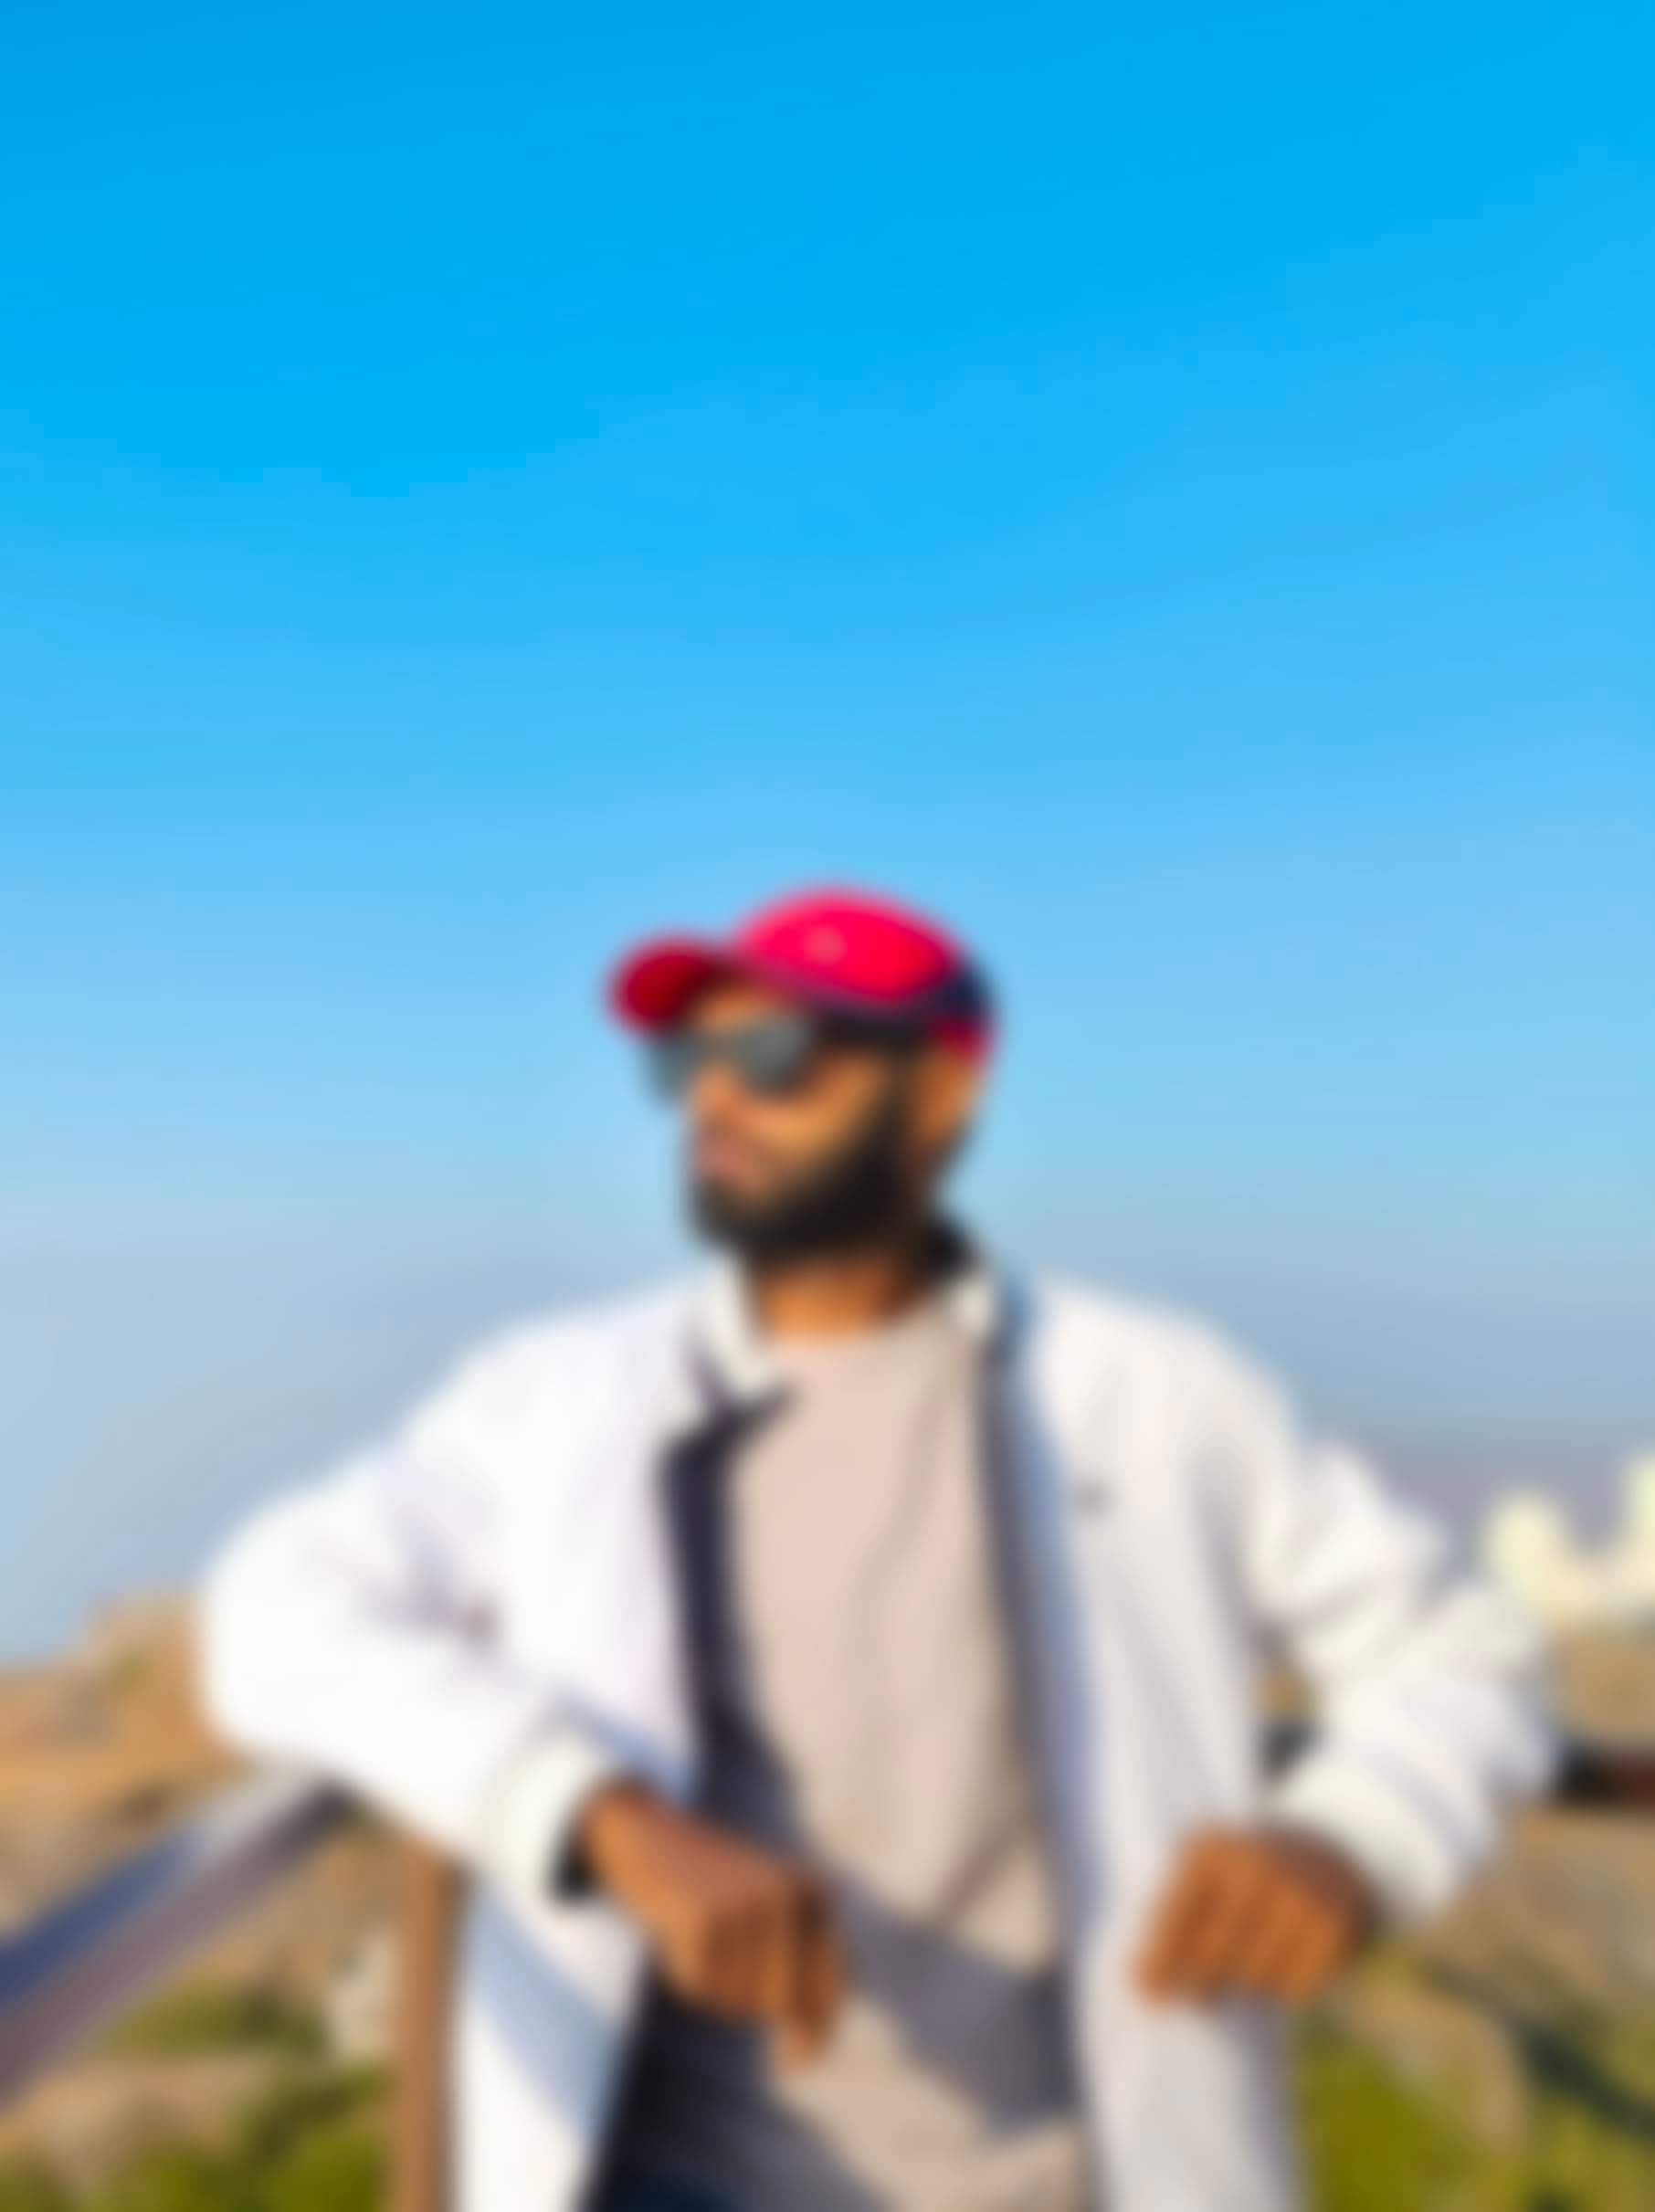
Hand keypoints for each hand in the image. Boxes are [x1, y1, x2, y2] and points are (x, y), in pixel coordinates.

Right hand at [574, 1782, 844, 2067]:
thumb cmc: (716, 1891)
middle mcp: (788, 1896)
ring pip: (739, 2001)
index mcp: (814, 1893)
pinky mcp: (703, 1921)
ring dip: (717, 1989)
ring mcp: (747, 1906)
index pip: (832, 1983)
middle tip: (725, 1982)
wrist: (651, 1835)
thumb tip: (804, 2059)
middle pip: (785, 2003)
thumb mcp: (768, 1917)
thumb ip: (797, 1976)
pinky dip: (685, 1977)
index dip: (818, 2031)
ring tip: (704, 1938)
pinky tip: (677, 1935)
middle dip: (756, 2008)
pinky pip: (700, 1988)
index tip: (794, 2063)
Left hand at [1133, 1824, 1373, 2005]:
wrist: (1325, 1852)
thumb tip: (1141, 1990)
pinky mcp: (1334, 1921)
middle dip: (1202, 1981)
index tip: (1145, 1998)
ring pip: (1255, 1975)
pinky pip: (1297, 1987)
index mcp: (1206, 1849)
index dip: (1157, 1963)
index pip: (1172, 1919)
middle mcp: (1253, 1862)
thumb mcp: (1199, 1886)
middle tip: (1202, 1991)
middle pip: (1212, 1955)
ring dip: (1249, 1982)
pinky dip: (1289, 1987)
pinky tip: (1288, 1957)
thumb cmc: (1242, 1882)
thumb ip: (1166, 1934)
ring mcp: (1298, 1889)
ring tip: (1253, 1955)